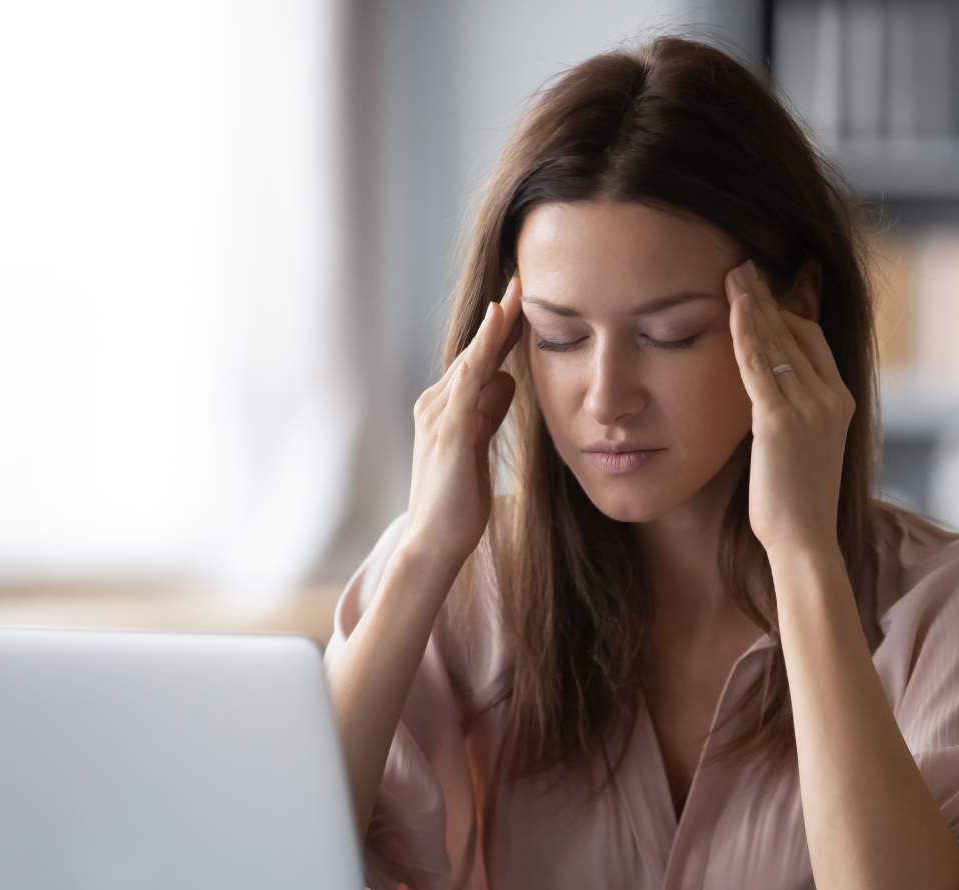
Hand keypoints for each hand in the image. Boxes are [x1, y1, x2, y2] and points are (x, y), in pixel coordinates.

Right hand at [404, 274, 522, 569]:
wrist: (434, 543)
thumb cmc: (457, 504)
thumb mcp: (480, 448)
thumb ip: (489, 412)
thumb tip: (508, 380)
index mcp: (448, 409)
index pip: (479, 360)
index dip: (501, 330)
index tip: (524, 300)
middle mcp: (437, 404)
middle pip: (475, 351)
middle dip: (499, 316)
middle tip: (522, 277)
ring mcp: (439, 415)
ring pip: (471, 359)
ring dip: (493, 325)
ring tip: (514, 291)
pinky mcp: (449, 431)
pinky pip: (468, 381)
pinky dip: (482, 351)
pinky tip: (497, 328)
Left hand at [724, 258, 854, 560]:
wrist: (806, 541)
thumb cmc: (796, 505)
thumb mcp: (803, 449)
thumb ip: (792, 415)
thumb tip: (766, 397)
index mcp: (841, 401)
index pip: (813, 340)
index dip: (785, 312)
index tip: (759, 293)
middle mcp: (831, 397)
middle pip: (797, 331)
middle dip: (767, 297)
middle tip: (742, 267)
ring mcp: (810, 407)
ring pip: (778, 341)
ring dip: (753, 303)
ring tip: (733, 273)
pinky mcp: (781, 420)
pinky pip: (759, 364)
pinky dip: (745, 331)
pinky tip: (733, 306)